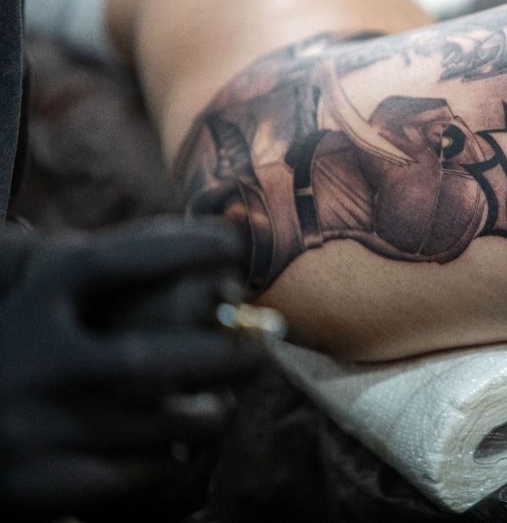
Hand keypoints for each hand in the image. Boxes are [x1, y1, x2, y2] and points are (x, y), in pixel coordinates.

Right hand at [0, 217, 261, 518]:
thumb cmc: (5, 347)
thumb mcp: (24, 294)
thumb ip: (88, 271)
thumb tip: (192, 240)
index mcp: (27, 302)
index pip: (112, 262)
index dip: (180, 247)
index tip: (234, 245)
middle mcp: (30, 361)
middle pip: (152, 359)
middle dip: (223, 355)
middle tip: (262, 346)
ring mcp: (33, 427)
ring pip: (157, 423)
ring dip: (207, 412)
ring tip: (223, 404)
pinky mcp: (39, 485)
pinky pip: (135, 471)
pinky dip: (168, 456)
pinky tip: (179, 445)